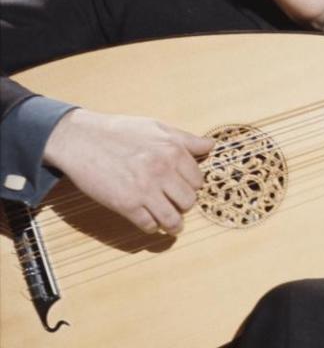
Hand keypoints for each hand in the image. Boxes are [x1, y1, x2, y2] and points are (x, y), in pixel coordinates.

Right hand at [42, 109, 213, 234]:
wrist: (81, 139)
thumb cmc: (120, 131)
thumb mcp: (158, 127)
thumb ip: (186, 139)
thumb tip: (210, 145)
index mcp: (173, 152)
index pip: (198, 180)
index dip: (191, 185)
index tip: (184, 187)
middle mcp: (162, 171)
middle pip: (189, 201)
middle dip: (183, 204)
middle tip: (175, 203)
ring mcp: (144, 190)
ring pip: (173, 219)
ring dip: (173, 224)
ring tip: (172, 224)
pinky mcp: (125, 205)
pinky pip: (149, 225)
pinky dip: (152, 227)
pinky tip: (150, 222)